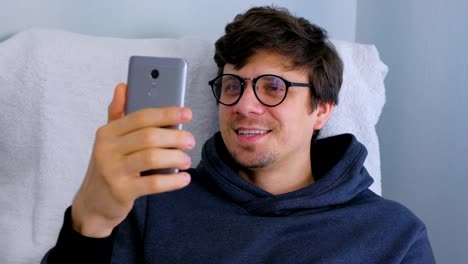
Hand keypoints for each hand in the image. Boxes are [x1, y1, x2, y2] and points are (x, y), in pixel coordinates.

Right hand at [71, 83, 193, 237]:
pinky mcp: (121, 191)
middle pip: (149, 136)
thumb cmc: (109, 167)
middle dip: (175, 137)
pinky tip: (184, 178)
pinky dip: (173, 180)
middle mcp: (107, 149)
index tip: (187, 113)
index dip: (166, 113)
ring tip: (187, 160)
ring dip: (176, 158)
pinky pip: (153, 183)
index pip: (141, 116)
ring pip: (152, 157)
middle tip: (190, 141)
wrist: (92, 204)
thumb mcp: (109, 141)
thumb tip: (123, 86)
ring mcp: (112, 171)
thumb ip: (117, 114)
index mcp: (107, 132)